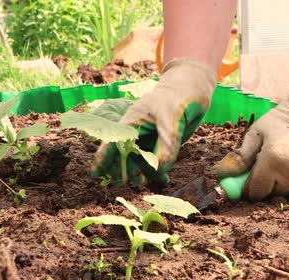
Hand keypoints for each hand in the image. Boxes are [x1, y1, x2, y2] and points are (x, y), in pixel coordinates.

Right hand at [92, 59, 216, 182]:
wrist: (192, 89)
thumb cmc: (176, 97)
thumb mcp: (171, 120)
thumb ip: (166, 145)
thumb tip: (159, 170)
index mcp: (130, 124)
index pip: (111, 143)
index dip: (102, 159)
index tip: (95, 175)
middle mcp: (136, 135)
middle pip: (124, 158)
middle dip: (127, 172)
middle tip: (137, 181)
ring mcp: (148, 141)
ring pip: (140, 164)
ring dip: (146, 175)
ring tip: (160, 180)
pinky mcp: (160, 146)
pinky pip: (155, 163)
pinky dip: (159, 172)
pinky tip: (165, 179)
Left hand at [212, 85, 288, 200]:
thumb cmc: (276, 123)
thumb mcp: (254, 135)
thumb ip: (239, 157)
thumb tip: (219, 174)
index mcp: (273, 160)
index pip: (255, 192)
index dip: (247, 188)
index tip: (245, 177)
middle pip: (270, 192)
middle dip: (263, 183)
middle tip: (265, 164)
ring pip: (284, 190)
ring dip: (278, 181)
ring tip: (279, 160)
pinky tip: (288, 164)